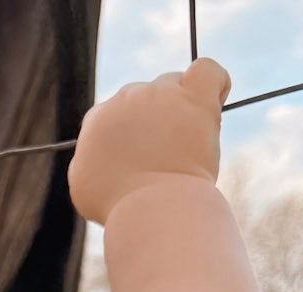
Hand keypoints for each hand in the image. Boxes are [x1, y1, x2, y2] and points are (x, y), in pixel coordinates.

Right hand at [69, 58, 230, 226]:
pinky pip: (208, 71)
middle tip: (162, 162)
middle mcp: (127, 97)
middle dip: (153, 126)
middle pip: (144, 98)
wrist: (150, 210)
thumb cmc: (118, 208)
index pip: (115, 115)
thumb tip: (107, 152)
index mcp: (98, 118)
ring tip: (186, 148)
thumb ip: (93, 160)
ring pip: (174, 86)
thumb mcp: (87, 187)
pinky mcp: (195, 97)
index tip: (137, 165)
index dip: (128, 139)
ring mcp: (161, 94)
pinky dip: (214, 84)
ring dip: (180, 110)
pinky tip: (213, 103)